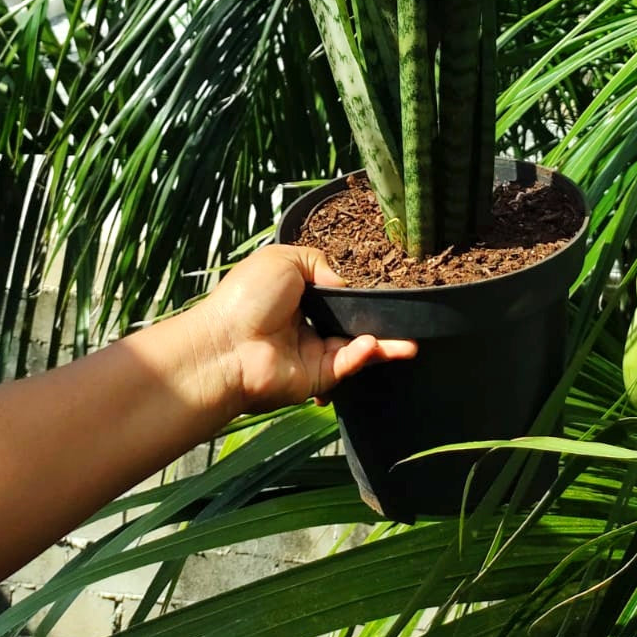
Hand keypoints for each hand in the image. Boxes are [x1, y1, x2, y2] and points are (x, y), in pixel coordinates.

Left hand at [191, 244, 415, 414]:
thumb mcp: (283, 258)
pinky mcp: (316, 378)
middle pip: (351, 323)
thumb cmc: (248, 296)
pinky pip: (346, 365)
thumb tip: (345, 284)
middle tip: (407, 318)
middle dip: (379, 322)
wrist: (226, 344)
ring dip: (383, 345)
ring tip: (411, 343)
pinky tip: (375, 345)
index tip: (384, 287)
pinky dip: (363, 356)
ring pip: (355, 348)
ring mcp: (312, 353)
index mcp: (296, 296)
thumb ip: (318, 264)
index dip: (356, 292)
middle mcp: (306, 326)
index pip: (334, 295)